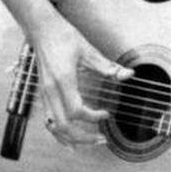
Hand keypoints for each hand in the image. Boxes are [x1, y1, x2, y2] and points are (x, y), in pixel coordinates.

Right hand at [36, 22, 131, 145]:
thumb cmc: (63, 37)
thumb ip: (107, 66)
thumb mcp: (88, 49)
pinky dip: (59, 132)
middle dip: (83, 137)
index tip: (107, 114)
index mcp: (62, 81)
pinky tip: (69, 136)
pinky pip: (49, 120)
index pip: (76, 111)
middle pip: (63, 126)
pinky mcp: (43, 94)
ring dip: (70, 138)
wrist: (42, 29)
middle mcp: (50, 91)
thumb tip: (128, 74)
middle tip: (101, 139)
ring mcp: (44, 94)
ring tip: (88, 142)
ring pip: (53, 127)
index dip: (93, 117)